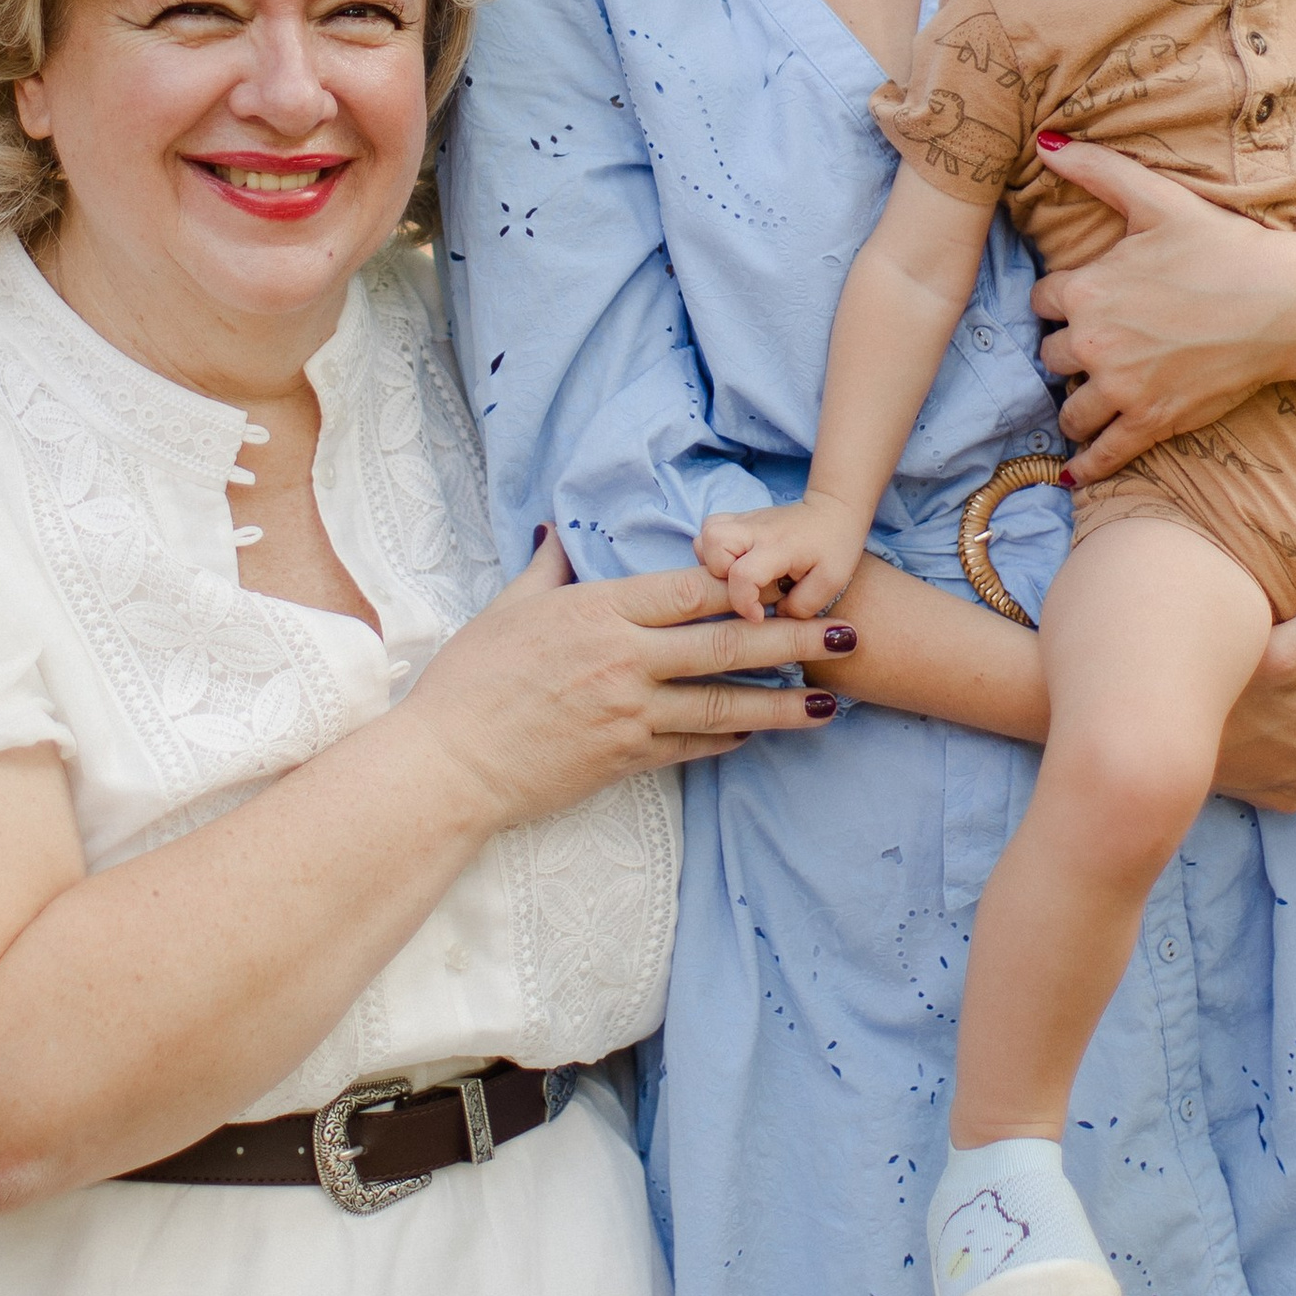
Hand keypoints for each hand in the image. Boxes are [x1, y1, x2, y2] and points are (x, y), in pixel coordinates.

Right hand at [406, 529, 830, 823]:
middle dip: (792, 637)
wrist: (447, 765)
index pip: (687, 591)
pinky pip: (692, 747)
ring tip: (830, 702)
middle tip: (848, 634)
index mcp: (597, 612)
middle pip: (725, 644)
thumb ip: (548, 570)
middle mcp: (623, 660)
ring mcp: (629, 714)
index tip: (790, 575)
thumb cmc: (469, 682)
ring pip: (723, 704)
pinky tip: (760, 734)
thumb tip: (561, 529)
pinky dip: (729, 740)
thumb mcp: (507, 610)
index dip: (745, 582)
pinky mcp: (625, 760)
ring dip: (782, 702)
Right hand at [698, 497, 861, 621]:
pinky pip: (708, 532)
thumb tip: (775, 617)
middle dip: (718, 574)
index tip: (758, 616)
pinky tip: (733, 565)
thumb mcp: (831, 583)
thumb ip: (802, 606)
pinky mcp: (738, 520)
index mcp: (778, 546)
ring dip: (712, 562)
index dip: (743, 603)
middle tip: (741, 589)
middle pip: (711, 543)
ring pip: (704, 535)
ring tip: (735, 578)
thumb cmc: (835, 547)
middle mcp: (755, 529)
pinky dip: (712, 551)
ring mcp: (743, 520)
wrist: (834, 512)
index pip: (743, 574)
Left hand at [1028, 139, 1295, 481]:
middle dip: (1068, 350)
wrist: (1287, 302)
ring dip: (1074, 401)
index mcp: (1087, 290)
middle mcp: (1094, 344)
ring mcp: (1122, 389)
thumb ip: (1096, 171)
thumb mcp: (1157, 199)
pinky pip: (1104, 454)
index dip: (1061, 300)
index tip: (1080, 300)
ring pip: (1068, 407)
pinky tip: (1074, 470)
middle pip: (1051, 356)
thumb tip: (1045, 142)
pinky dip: (1086, 464)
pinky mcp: (1153, 423)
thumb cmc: (1223, 246)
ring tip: (1089, 394)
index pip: (1042, 301)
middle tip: (1094, 343)